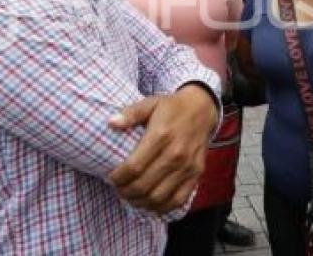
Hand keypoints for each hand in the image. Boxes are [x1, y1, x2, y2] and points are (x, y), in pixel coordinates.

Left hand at [108, 84, 217, 214]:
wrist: (202, 109)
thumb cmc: (172, 107)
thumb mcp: (150, 103)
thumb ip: (130, 114)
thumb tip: (111, 122)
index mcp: (161, 136)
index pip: (134, 166)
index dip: (119, 177)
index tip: (110, 177)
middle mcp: (175, 154)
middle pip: (144, 185)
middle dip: (126, 192)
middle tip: (118, 189)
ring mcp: (187, 167)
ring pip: (159, 197)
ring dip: (140, 202)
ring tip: (130, 197)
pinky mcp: (196, 175)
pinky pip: (178, 200)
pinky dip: (161, 207)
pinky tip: (149, 203)